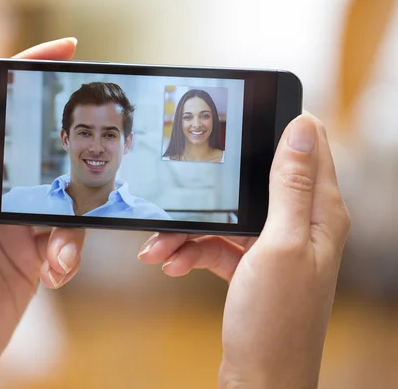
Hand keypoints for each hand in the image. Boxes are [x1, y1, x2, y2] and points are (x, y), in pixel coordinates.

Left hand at [0, 38, 84, 378]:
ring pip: (66, 200)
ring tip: (55, 261)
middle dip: (71, 160)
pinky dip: (69, 255)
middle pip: (43, 153)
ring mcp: (19, 220)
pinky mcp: (38, 248)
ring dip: (68, 233)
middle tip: (97, 154)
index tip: (64, 52)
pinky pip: (69, 236)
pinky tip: (55, 274)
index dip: (28, 76)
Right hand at [137, 113, 350, 387]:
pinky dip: (192, 251)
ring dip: (189, 230)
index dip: (279, 127)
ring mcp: (274, 249)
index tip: (243, 114)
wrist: (259, 380)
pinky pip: (218, 246)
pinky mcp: (252, 269)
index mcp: (318, 214)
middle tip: (178, 200)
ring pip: (227, 219)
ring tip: (158, 247)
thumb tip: (302, 127)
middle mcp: (300, 227)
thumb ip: (290, 186)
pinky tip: (170, 263)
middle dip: (211, 194)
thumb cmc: (275, 321)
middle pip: (253, 187)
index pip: (309, 149)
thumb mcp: (279, 245)